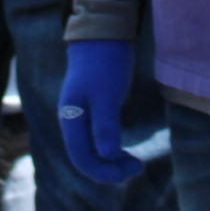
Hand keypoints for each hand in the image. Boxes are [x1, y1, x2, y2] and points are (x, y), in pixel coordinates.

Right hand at [58, 38, 144, 183]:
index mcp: (71, 119)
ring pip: (92, 151)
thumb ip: (105, 125)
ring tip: (135, 163)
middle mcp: (73, 121)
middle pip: (86, 158)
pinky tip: (126, 152)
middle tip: (138, 167)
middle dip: (110, 169)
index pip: (81, 158)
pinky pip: (98, 141)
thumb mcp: (107, 95)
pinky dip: (111, 150)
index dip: (103, 172)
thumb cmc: (104, 64)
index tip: (128, 173)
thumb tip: (108, 156)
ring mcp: (82, 117)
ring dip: (112, 162)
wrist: (102, 37)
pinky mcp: (92, 112)